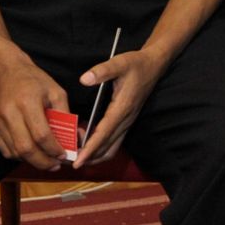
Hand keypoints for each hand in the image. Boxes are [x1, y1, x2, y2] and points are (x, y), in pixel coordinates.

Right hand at [0, 55, 69, 169]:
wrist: (7, 73)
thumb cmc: (35, 82)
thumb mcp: (57, 92)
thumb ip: (65, 116)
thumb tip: (74, 139)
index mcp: (27, 101)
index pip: (41, 135)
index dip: (54, 149)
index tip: (64, 155)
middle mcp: (9, 112)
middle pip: (25, 148)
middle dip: (43, 162)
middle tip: (56, 165)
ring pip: (14, 152)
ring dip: (32, 161)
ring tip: (46, 160)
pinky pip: (5, 150)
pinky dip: (20, 156)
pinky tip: (32, 153)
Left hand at [76, 47, 167, 166]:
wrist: (154, 65)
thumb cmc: (136, 64)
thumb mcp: (120, 62)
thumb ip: (102, 71)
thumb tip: (84, 79)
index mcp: (122, 108)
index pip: (104, 133)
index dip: (90, 149)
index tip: (78, 161)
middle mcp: (126, 119)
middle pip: (107, 147)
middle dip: (90, 157)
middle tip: (70, 162)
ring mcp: (127, 122)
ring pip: (112, 148)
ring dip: (96, 156)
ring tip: (78, 157)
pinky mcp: (127, 121)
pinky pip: (114, 142)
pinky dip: (101, 148)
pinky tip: (88, 144)